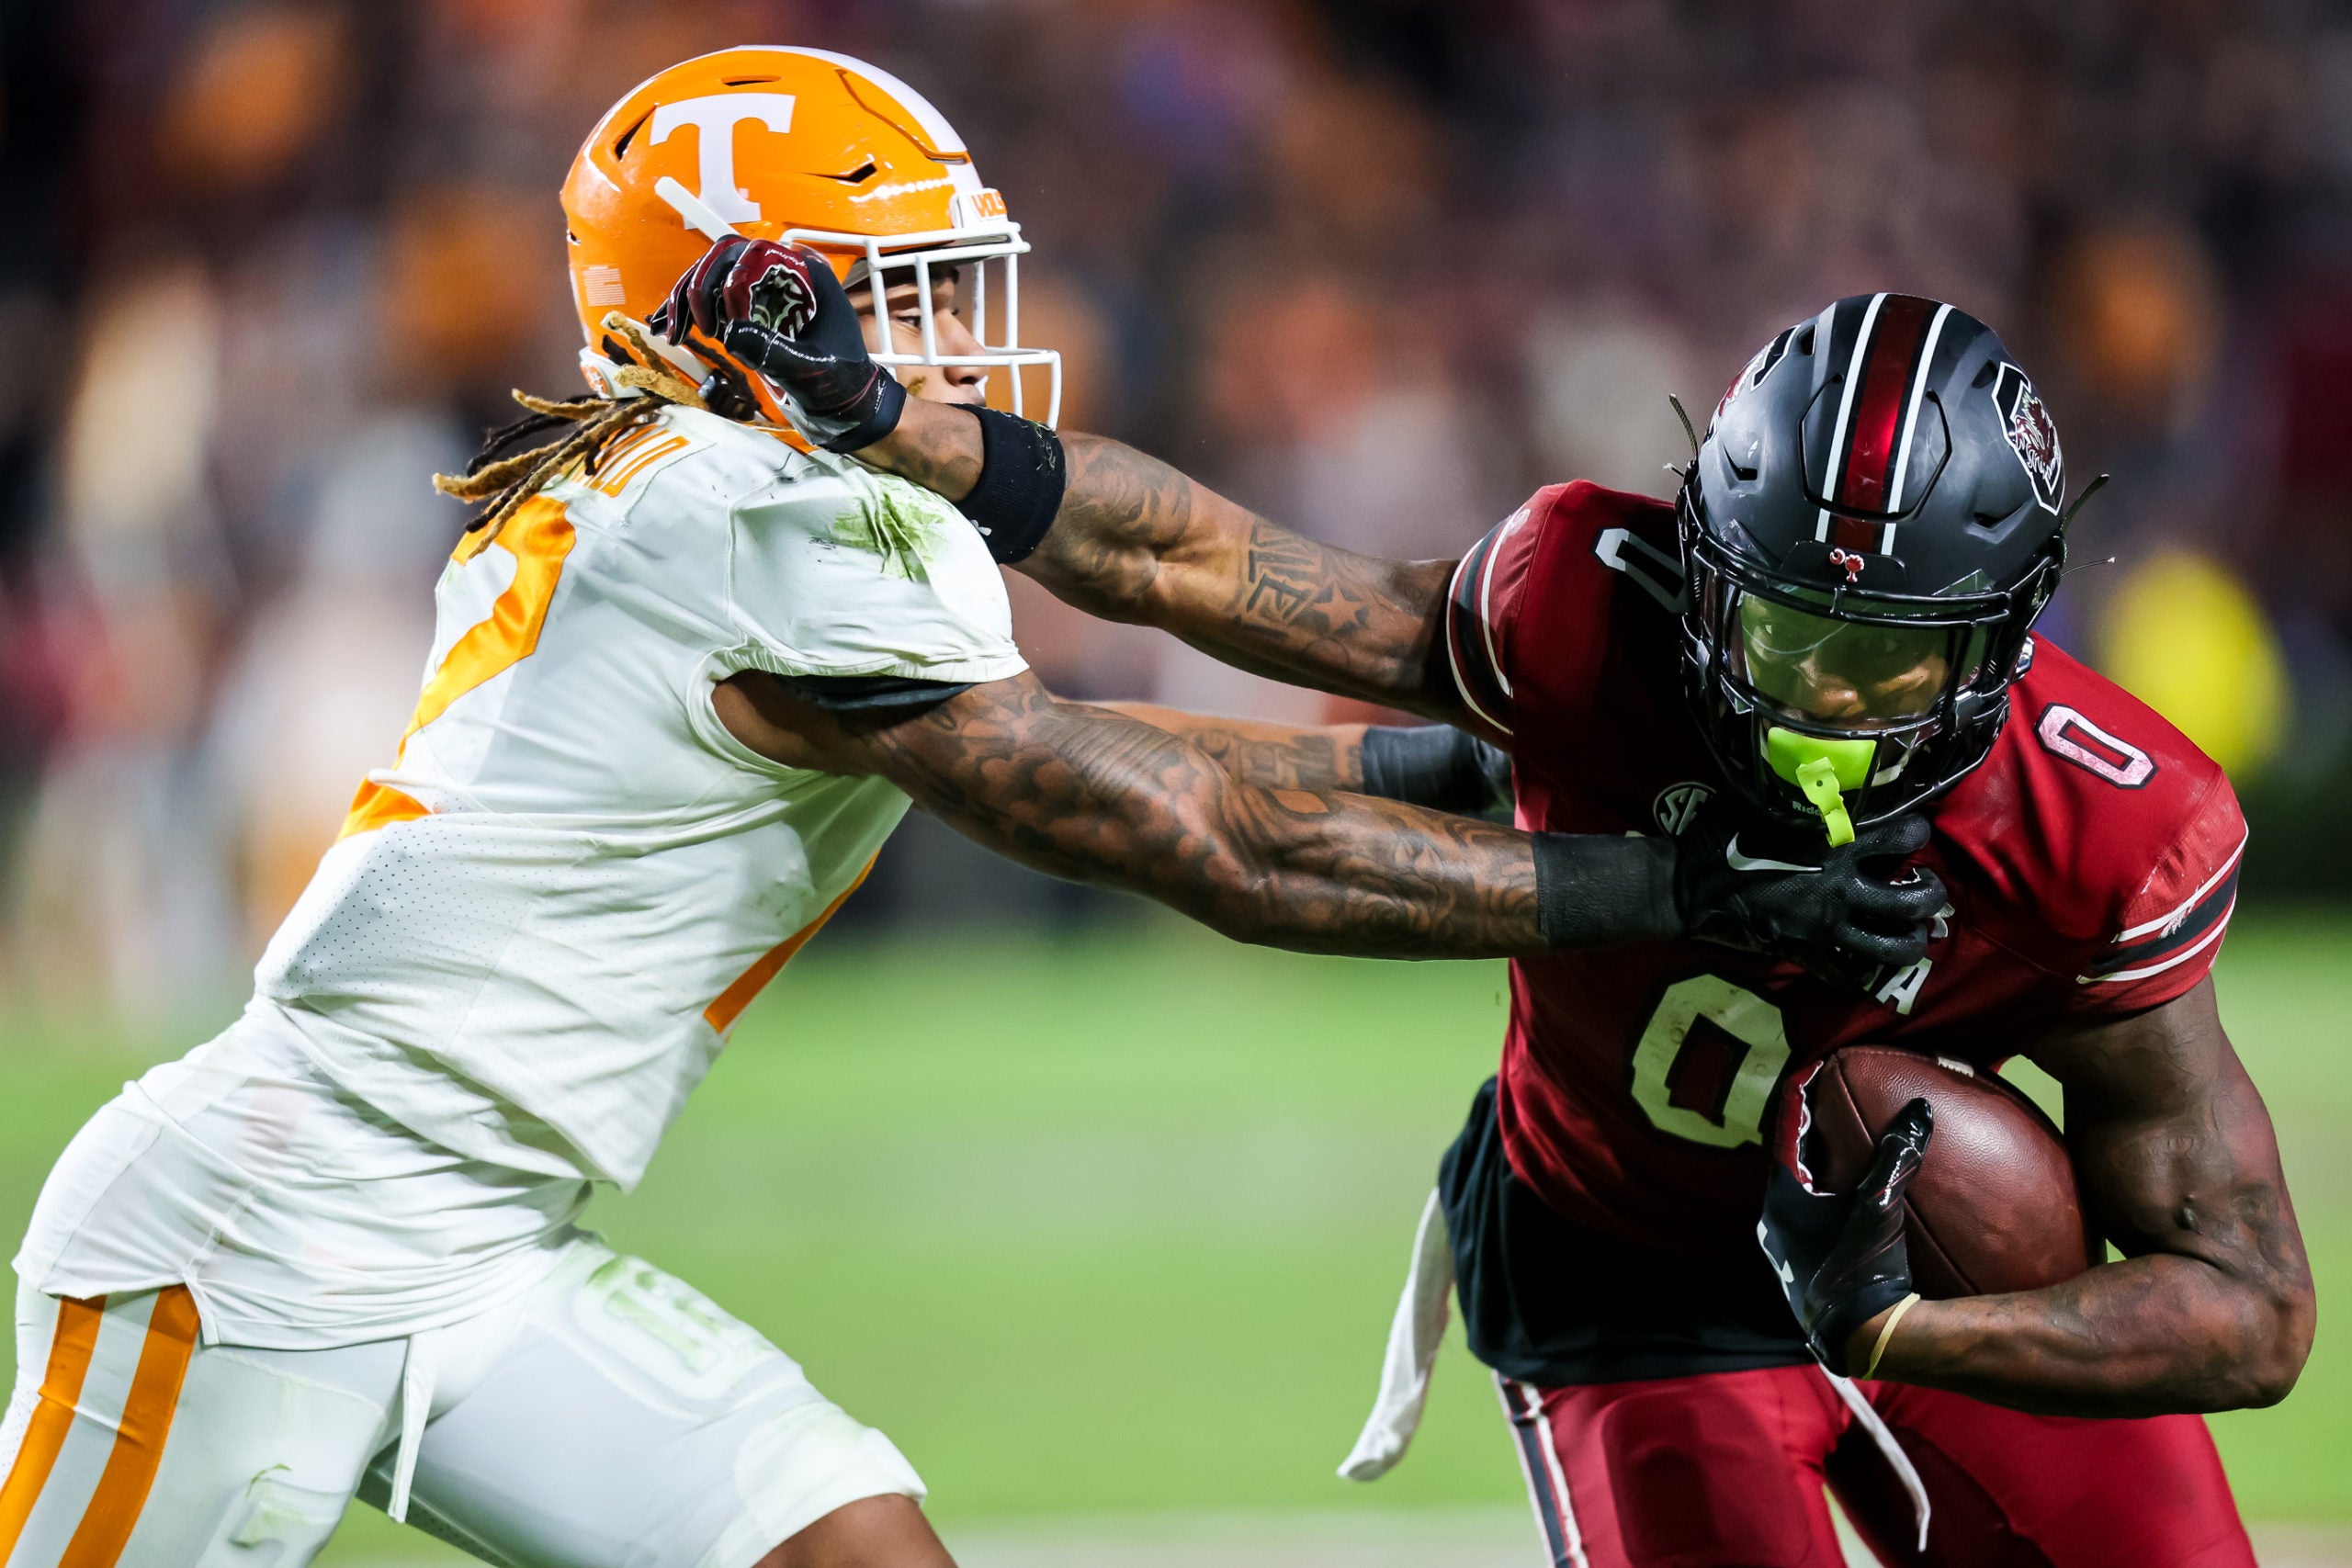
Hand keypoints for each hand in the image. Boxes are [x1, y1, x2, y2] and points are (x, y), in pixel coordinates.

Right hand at [654, 237, 904, 450]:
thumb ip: (774, 351)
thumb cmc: (841, 384)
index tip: (717, 320)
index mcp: (807, 274)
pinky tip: (667, 326)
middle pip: (726, 259)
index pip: (754, 252)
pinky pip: (715, 299)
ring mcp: (766, 291)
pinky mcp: (753, 311)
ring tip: (672, 332)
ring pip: (715, 277)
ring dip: (687, 300)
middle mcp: (784, 274)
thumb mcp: (810, 369)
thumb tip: (731, 332)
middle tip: (684, 327)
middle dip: (698, 287)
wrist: (848, 406)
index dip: (726, 277)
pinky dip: (690, 311)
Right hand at [1671, 803, 1943, 987]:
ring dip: (1910, 939)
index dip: (1917, 830)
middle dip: (1931, 893)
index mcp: (1835, 842)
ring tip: (1909, 928)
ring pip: (1892, 947)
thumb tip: (1829, 767)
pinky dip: (1863, 972)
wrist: (1685, 885)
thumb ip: (1806, 792)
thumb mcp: (1764, 798)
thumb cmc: (1721, 833)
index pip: (1906, 836)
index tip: (1911, 829)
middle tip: (1924, 885)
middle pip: (1915, 901)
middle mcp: (1840, 888)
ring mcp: (1824, 926)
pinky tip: (1866, 960)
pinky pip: (1847, 975)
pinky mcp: (1804, 952)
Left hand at [1759, 1093, 1930, 1372]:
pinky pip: (1809, 1218)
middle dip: (1809, 1133)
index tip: (1815, 1071)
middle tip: (1829, 1104)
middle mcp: (1774, 1221)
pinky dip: (1826, 1200)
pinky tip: (1851, 1202)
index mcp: (1782, 1199)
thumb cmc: (1864, 1270)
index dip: (1802, 1099)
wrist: (1860, 1338)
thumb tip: (1920, 1109)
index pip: (1788, 1132)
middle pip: (1790, 1160)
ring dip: (1817, 1169)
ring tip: (1841, 1147)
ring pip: (1797, 1192)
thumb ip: (1897, 1156)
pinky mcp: (1800, 1269)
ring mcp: (1784, 1249)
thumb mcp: (1881, 1207)